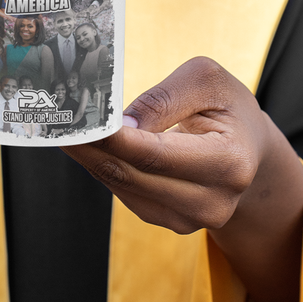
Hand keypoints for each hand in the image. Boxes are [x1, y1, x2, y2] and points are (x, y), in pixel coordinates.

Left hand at [63, 57, 302, 301]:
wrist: (249, 149)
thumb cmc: (228, 107)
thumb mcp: (207, 81)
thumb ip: (165, 98)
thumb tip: (121, 125)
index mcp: (230, 162)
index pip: (156, 153)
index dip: (112, 138)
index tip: (76, 121)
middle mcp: (213, 200)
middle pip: (133, 174)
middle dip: (89, 147)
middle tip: (53, 122)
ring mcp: (191, 219)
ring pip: (123, 186)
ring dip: (88, 158)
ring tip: (61, 129)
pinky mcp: (170, 221)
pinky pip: (126, 193)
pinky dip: (103, 167)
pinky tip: (86, 146)